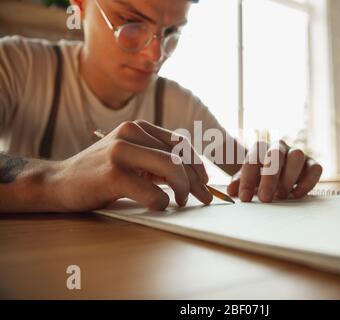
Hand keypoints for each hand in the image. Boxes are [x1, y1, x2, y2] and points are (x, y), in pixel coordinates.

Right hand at [52, 120, 211, 211]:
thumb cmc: (100, 172)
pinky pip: (153, 192)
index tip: (205, 182)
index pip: (180, 143)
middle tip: (204, 198)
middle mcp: (131, 133)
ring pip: (172, 169)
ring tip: (181, 201)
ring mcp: (121, 152)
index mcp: (138, 127)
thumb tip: (193, 176)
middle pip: (179, 157)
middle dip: (197, 180)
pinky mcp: (114, 174)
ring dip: (183, 189)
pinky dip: (162, 203)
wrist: (58, 181)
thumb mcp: (131, 156)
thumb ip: (156, 159)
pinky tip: (160, 205)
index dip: (198, 164)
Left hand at [226, 140, 321, 201]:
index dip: (247, 179)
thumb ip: (238, 184)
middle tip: (265, 198)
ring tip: (280, 196)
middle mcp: (279, 148)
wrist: (275, 175)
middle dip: (270, 177)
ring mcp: (296, 154)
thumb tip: (231, 191)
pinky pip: (315, 168)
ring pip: (297, 156)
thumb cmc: (258, 178)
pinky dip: (307, 182)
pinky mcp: (312, 164)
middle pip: (276, 154)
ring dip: (288, 178)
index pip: (253, 159)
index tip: (244, 198)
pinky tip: (296, 195)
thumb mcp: (246, 180)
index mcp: (260, 149)